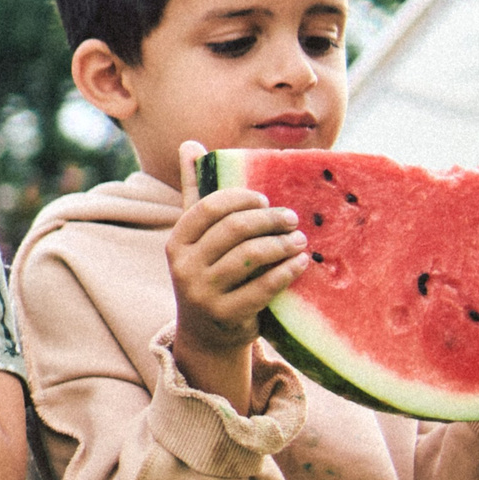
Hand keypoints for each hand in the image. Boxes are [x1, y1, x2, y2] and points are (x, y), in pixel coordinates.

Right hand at [169, 141, 306, 402]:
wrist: (206, 335)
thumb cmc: (207, 273)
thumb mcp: (197, 237)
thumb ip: (196, 192)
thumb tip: (190, 144)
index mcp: (176, 242)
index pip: (210, 208)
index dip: (242, 198)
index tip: (266, 200)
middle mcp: (184, 267)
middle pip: (233, 230)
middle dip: (269, 220)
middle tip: (292, 219)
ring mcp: (203, 293)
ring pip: (250, 256)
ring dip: (282, 244)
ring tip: (301, 240)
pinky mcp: (226, 316)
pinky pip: (264, 287)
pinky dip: (287, 271)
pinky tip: (301, 263)